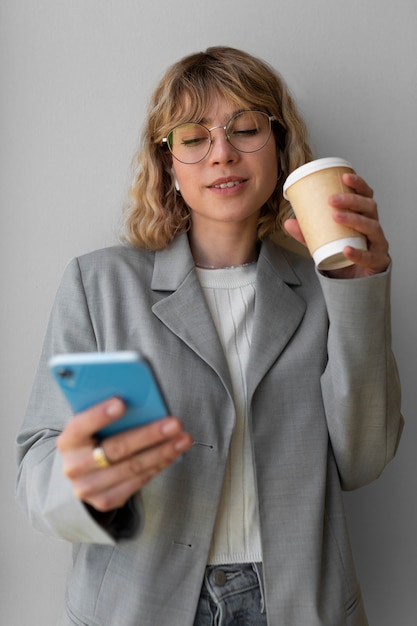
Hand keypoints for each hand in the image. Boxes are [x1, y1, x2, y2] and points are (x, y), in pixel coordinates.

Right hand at [56, 398, 192, 511]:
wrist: (84, 471)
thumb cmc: (95, 436)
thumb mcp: (94, 423)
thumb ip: (109, 411)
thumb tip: (141, 400)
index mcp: (68, 440)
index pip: (81, 425)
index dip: (100, 415)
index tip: (122, 402)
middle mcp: (73, 466)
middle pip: (115, 449)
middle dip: (149, 434)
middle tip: (174, 423)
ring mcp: (88, 488)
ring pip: (132, 467)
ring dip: (163, 452)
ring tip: (183, 438)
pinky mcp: (105, 501)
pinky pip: (138, 482)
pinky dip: (159, 465)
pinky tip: (174, 453)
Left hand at [284, 173, 389, 278]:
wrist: (354, 281)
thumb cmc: (343, 254)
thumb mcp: (323, 241)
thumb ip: (307, 233)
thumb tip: (288, 223)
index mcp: (364, 216)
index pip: (366, 195)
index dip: (358, 184)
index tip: (345, 176)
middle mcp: (374, 226)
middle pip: (370, 207)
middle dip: (352, 200)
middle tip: (332, 200)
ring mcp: (378, 243)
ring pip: (372, 227)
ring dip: (354, 219)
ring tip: (335, 217)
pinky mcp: (378, 260)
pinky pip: (370, 255)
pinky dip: (358, 253)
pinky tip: (346, 249)